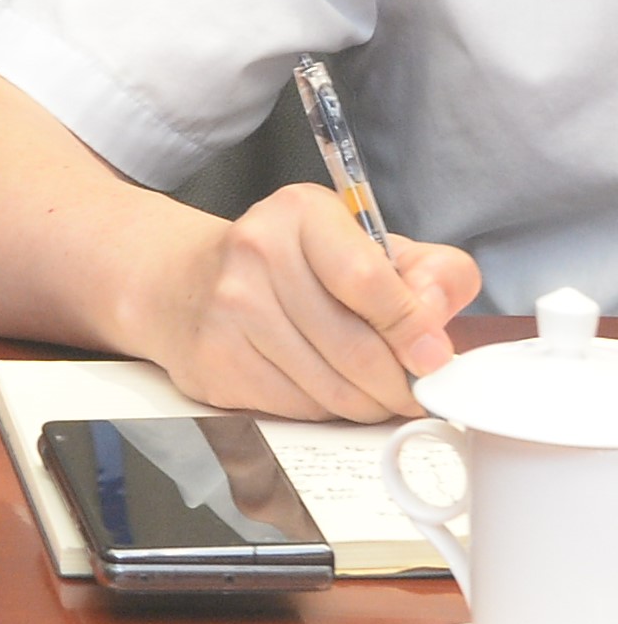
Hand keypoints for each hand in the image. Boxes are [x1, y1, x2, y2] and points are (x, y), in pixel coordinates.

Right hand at [133, 183, 480, 421]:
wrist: (185, 281)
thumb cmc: (292, 265)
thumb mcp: (367, 246)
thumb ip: (429, 273)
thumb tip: (437, 331)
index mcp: (301, 213)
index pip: (368, 280)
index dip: (413, 328)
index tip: (434, 356)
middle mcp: (255, 252)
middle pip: (354, 347)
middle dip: (398, 383)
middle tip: (412, 389)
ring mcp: (228, 309)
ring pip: (329, 387)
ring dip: (367, 403)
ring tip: (374, 393)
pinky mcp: (214, 358)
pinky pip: (296, 407)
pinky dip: (324, 409)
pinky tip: (324, 388)